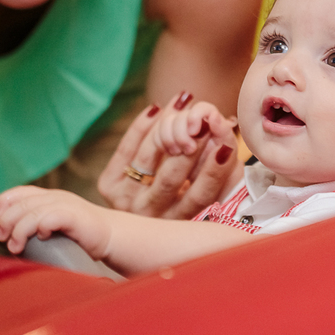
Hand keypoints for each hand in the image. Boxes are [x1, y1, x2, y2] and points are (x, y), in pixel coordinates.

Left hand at [0, 185, 107, 258]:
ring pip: (32, 212)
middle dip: (6, 220)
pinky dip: (41, 228)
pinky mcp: (75, 216)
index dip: (4, 202)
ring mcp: (66, 205)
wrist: (112, 237)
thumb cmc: (81, 237)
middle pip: (22, 203)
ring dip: (18, 230)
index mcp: (51, 197)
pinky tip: (42, 238)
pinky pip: (50, 218)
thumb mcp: (55, 227)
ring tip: (15, 246)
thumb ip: (36, 225)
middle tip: (0, 237)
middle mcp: (56, 198)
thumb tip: (7, 235)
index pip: (21, 192)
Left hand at [98, 92, 240, 218]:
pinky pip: (126, 149)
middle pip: (172, 176)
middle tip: (203, 121)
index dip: (213, 171)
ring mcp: (126, 201)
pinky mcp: (109, 186)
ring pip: (149, 157)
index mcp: (181, 222)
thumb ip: (222, 171)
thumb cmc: (185, 196)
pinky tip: (157, 109)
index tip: (225, 145)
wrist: (132, 227)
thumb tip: (225, 144)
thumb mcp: (208, 191)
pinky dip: (141, 126)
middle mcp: (152, 215)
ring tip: (183, 107)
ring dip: (167, 129)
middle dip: (191, 145)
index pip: (200, 196)